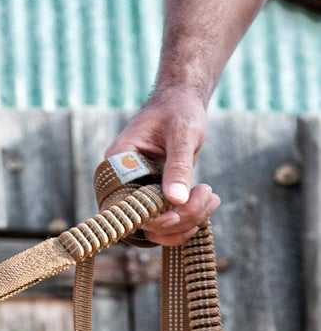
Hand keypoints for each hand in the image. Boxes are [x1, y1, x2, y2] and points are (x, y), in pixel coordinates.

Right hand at [106, 85, 220, 245]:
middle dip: (177, 220)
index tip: (178, 212)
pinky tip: (209, 202)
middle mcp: (122, 185)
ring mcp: (137, 194)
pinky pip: (166, 222)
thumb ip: (178, 166)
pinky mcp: (153, 198)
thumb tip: (177, 201)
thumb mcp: (182, 133)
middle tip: (208, 196)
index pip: (125, 206)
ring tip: (212, 198)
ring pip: (156, 228)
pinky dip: (189, 219)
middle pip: (141, 223)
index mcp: (118, 165)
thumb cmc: (178, 110)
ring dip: (187, 223)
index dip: (150, 217)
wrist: (181, 102)